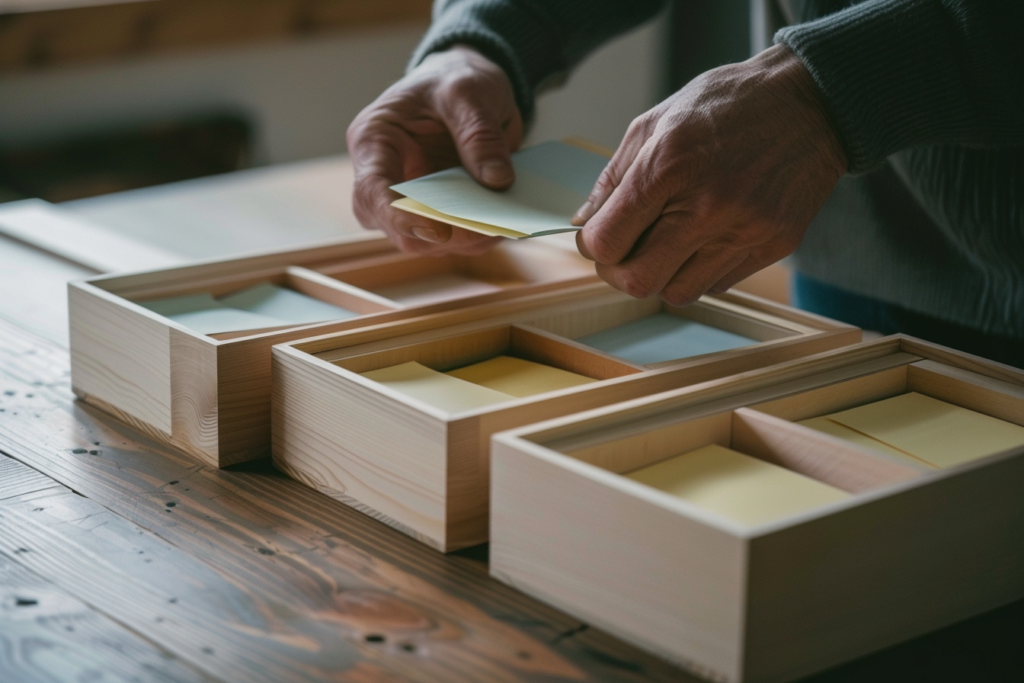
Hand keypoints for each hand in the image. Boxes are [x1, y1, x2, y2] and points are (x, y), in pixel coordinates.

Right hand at [347, 46, 522, 254]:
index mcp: (374, 141)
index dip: (399, 216)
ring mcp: (407, 199)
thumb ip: (479, 134)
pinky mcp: (434, 212)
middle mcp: (383, 176)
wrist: (469, 86)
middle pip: (394, 227)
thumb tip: (496, 181)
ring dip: (463, 240)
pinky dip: (476, 237)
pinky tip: (502, 225)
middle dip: (440, 235)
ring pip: (424, 241)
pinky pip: (452, 239)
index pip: (372, 189)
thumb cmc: (454, 79)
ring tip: (502, 225)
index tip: (438, 231)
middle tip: (486, 228)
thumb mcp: (468, 91)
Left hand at [573, 44, 846, 303]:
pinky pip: (717, 284)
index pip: (607, 241)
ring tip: (666, 244)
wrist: (809, 103)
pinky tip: (704, 239)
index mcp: (669, 165)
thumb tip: (585, 220)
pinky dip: (699, 271)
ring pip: (677, 293)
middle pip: (637, 280)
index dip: (592, 246)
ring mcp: (745, 229)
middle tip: (624, 251)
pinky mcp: (773, 245)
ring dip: (661, 275)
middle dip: (619, 271)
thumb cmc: (727, 105)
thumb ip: (614, 176)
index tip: (599, 236)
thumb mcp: (655, 121)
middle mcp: (708, 204)